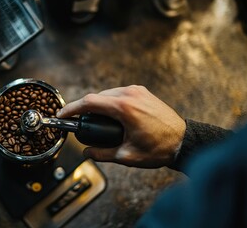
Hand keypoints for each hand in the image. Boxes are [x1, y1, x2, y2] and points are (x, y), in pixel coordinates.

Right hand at [57, 85, 185, 167]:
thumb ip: (102, 153)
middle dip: (83, 107)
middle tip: (76, 120)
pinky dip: (109, 101)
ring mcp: (137, 91)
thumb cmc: (159, 149)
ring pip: (108, 93)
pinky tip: (109, 114)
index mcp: (124, 108)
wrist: (184, 141)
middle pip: (97, 96)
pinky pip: (119, 93)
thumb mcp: (127, 156)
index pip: (89, 102)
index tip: (62, 115)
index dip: (71, 108)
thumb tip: (87, 152)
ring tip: (92, 119)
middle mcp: (130, 94)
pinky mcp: (143, 92)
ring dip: (97, 104)